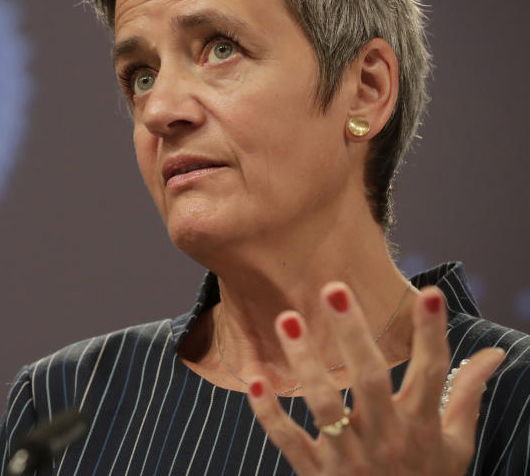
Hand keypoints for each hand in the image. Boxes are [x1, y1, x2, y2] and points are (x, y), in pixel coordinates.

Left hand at [246, 284, 505, 474]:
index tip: (429, 292)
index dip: (431, 334)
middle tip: (333, 289)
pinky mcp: (316, 471)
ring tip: (287, 318)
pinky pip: (289, 440)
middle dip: (352, 333)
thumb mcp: (455, 445)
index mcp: (421, 427)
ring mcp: (349, 455)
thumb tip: (493, 353)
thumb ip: (466, 394)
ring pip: (324, 405)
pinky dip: (268, 414)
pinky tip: (253, 380)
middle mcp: (386, 437)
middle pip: (370, 379)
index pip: (432, 372)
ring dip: (305, 362)